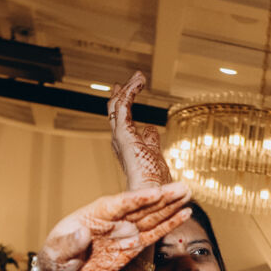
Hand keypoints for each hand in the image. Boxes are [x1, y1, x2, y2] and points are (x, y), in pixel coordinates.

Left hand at [34, 183, 191, 270]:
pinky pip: (154, 234)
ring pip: (152, 216)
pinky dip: (169, 224)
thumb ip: (69, 244)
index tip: (155, 193)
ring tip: (188, 195)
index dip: (138, 199)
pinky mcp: (133, 245)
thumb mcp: (55, 253)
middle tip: (183, 188)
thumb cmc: (55, 259)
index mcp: (95, 214)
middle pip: (141, 206)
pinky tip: (184, 214)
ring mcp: (125, 231)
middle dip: (162, 197)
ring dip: (170, 206)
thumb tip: (83, 233)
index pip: (119, 204)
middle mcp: (114, 219)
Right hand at [107, 72, 171, 187]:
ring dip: (127, 89)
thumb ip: (152, 140)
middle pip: (115, 112)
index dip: (123, 104)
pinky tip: (139, 82)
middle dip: (120, 94)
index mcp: (126, 146)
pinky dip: (130, 91)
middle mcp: (119, 141)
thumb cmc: (155, 182)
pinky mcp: (124, 134)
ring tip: (139, 76)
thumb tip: (152, 128)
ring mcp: (120, 138)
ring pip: (117, 107)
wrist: (153, 194)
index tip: (128, 89)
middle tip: (126, 81)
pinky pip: (123, 106)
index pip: (121, 121)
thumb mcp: (155, 154)